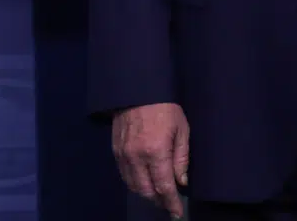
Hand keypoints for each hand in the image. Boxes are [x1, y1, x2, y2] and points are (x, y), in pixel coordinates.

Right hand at [112, 102, 188, 218]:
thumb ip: (181, 159)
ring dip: (145, 192)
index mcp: (156, 152)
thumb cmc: (165, 108)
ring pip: (132, 184)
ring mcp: (123, 153)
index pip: (164, 187)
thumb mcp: (182, 130)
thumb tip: (181, 182)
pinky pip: (123, 173)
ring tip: (157, 192)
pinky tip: (143, 179)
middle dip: (158, 200)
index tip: (177, 213)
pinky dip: (134, 181)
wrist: (137, 88)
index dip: (172, 203)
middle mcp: (136, 157)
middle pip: (146, 191)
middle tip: (169, 201)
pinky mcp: (115, 149)